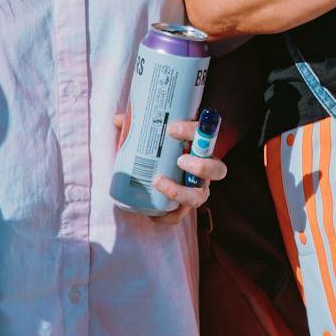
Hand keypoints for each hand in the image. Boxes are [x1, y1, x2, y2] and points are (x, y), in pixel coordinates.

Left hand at [111, 114, 227, 223]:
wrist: (164, 172)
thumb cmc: (162, 149)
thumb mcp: (152, 136)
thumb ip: (138, 126)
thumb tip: (118, 119)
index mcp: (199, 147)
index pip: (204, 134)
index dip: (191, 131)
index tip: (172, 128)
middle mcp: (205, 169)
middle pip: (217, 169)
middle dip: (201, 166)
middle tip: (180, 160)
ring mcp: (197, 189)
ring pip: (200, 196)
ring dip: (181, 191)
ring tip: (159, 182)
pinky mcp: (185, 206)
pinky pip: (180, 215)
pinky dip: (167, 216)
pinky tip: (152, 213)